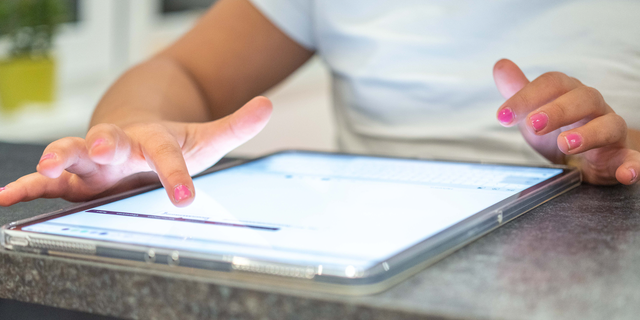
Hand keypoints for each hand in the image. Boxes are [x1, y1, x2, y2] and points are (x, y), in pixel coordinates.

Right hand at [0, 96, 271, 206]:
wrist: (133, 132)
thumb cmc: (169, 142)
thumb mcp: (205, 139)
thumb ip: (236, 126)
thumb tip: (268, 104)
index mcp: (154, 141)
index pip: (167, 155)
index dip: (176, 173)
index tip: (184, 195)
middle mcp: (120, 147)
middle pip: (111, 143)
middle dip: (105, 144)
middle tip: (103, 147)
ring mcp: (94, 161)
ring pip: (73, 155)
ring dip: (59, 157)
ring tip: (47, 165)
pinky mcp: (74, 176)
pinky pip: (47, 181)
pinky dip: (26, 186)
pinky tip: (4, 198)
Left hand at [493, 59, 639, 184]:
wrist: (587, 158)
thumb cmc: (560, 129)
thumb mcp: (534, 113)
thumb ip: (519, 92)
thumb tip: (500, 65)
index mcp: (569, 93)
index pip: (552, 84)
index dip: (527, 96)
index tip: (503, 116)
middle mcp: (594, 107)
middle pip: (582, 99)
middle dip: (557, 111)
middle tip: (533, 125)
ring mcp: (611, 131)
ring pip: (609, 125)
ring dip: (589, 134)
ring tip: (565, 144)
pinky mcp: (622, 156)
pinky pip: (633, 158)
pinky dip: (634, 165)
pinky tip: (626, 174)